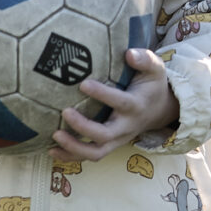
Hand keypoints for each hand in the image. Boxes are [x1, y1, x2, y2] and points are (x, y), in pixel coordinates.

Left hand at [53, 47, 177, 158]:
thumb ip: (144, 59)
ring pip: (96, 152)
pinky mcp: (109, 145)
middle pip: (105, 135)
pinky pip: (89, 156)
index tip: (83, 84)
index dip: (102, 95)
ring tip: (54, 135)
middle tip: (65, 112)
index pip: (120, 102)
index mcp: (136, 106)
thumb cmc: (151, 84)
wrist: (159, 110)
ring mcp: (117, 139)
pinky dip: (70, 156)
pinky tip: (52, 150)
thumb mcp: (155, 68)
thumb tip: (128, 54)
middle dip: (83, 127)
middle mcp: (126, 126)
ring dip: (74, 147)